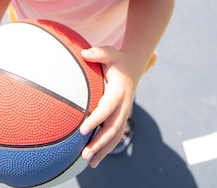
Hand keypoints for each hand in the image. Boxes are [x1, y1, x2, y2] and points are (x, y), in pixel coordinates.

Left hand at [79, 46, 136, 167]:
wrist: (133, 66)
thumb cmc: (117, 59)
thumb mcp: (110, 53)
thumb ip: (98, 53)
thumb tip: (84, 53)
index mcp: (119, 91)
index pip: (107, 108)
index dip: (96, 119)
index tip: (82, 129)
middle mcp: (123, 105)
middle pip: (113, 128)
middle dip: (99, 142)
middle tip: (84, 154)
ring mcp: (124, 113)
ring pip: (115, 136)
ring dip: (103, 150)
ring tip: (89, 162)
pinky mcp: (121, 117)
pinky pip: (115, 136)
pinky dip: (106, 148)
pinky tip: (94, 159)